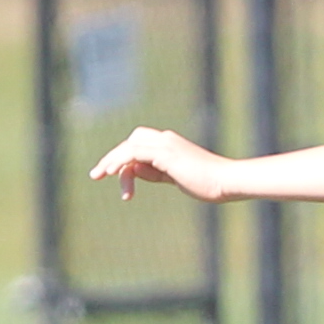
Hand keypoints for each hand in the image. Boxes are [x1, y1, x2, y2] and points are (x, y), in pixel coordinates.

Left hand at [87, 127, 231, 201]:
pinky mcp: (165, 154)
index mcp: (171, 144)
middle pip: (131, 140)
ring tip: (99, 175)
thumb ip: (157, 173)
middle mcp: (166, 140)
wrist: (227, 181)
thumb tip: (136, 170)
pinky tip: (110, 173)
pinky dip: (119, 161)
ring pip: (129, 146)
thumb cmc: (209, 183)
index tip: (112, 176)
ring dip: (111, 161)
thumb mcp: (177, 178)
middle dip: (112, 156)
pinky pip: (134, 153)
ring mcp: (166, 145)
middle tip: (96, 174)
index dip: (124, 158)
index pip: (140, 144)